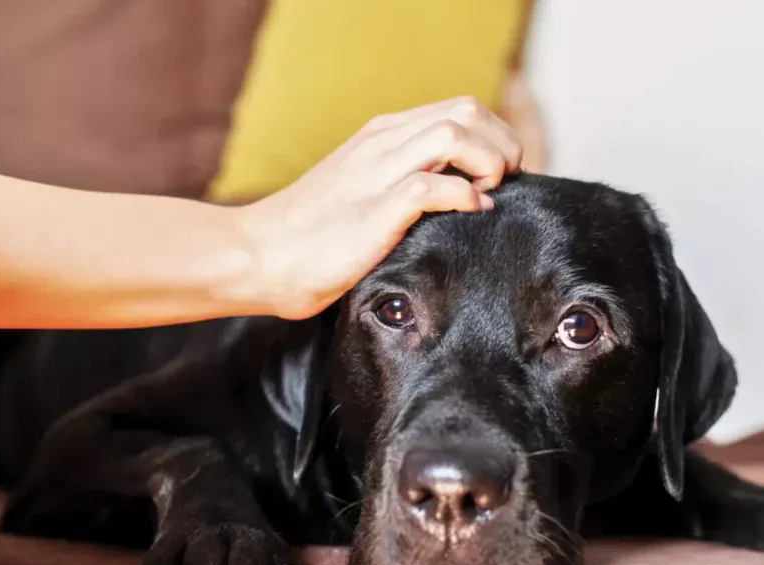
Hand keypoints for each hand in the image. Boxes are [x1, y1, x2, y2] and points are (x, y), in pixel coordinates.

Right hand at [238, 96, 523, 319]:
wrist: (257, 256)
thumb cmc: (310, 236)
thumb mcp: (362, 192)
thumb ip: (405, 182)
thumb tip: (465, 195)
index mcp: (381, 136)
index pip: (460, 109)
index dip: (496, 136)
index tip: (504, 174)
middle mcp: (381, 143)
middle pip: (467, 110)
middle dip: (502, 143)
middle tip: (507, 182)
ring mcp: (374, 173)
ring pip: (454, 133)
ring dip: (488, 161)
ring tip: (490, 193)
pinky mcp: (371, 210)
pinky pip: (432, 187)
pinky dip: (463, 197)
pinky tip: (468, 215)